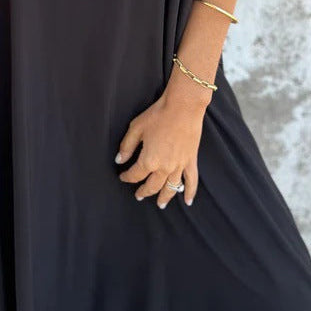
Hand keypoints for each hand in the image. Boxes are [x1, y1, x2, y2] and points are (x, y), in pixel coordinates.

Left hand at [115, 84, 207, 208]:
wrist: (183, 107)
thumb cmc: (158, 115)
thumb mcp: (136, 128)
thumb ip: (127, 146)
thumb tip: (119, 160)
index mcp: (148, 160)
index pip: (135, 174)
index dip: (127, 177)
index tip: (122, 176)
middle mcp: (164, 167)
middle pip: (152, 185)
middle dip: (143, 191)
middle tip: (138, 195)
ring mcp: (179, 166)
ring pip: (170, 188)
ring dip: (164, 197)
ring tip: (160, 204)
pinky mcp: (191, 161)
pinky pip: (191, 181)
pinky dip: (190, 192)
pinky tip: (188, 201)